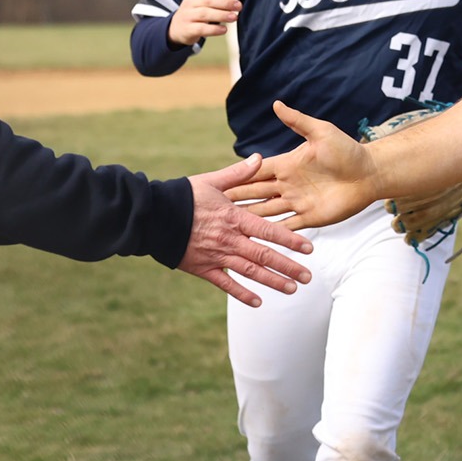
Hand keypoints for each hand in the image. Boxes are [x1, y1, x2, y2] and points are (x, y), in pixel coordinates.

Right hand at [167, 0, 241, 47]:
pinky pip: (201, 29)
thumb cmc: (198, 8)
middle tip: (238, 6)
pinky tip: (224, 30)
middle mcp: (190, 0)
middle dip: (226, 2)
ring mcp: (188, 15)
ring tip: (234, 17)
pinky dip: (214, 29)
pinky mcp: (188, 29)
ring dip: (222, 15)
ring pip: (204, 13)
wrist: (178, 26)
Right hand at [180, 154, 312, 306]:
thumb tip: (258, 158)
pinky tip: (258, 302)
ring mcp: (216, 255)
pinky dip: (242, 293)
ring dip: (272, 281)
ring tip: (291, 289)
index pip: (269, 231)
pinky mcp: (202, 268)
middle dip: (288, 267)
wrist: (152, 216)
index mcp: (233, 217)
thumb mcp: (212, 181)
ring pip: (250, 272)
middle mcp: (229, 239)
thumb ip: (238, 173)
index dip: (290, 241)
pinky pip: (225, 283)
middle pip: (264, 255)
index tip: (309, 249)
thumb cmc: (182, 196)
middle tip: (307, 278)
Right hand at [225, 101, 378, 229]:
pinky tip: (255, 243)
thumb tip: (276, 104)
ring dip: (248, 219)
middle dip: (235, 200)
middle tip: (211, 209)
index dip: (237, 177)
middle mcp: (288, 184)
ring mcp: (297, 202)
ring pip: (266, 212)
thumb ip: (298, 121)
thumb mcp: (321, 132)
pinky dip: (272, 236)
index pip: (255, 172)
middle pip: (255, 193)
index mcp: (287, 164)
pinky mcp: (309, 218)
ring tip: (226, 228)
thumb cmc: (347, 150)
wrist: (369, 173)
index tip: (216, 182)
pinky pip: (287, 228)